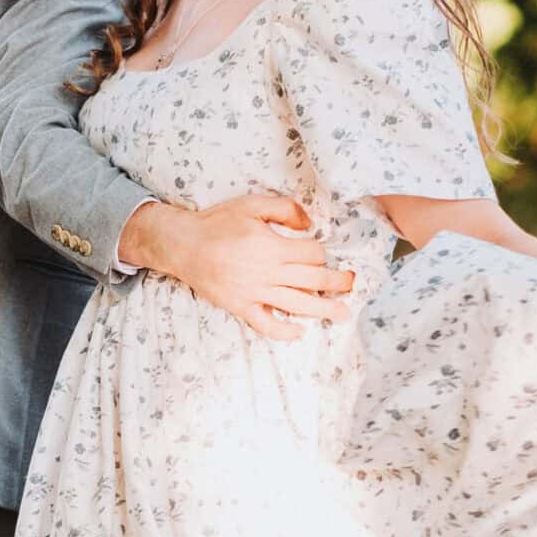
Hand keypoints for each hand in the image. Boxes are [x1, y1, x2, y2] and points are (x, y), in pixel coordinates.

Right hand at [119, 192, 354, 339]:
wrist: (183, 245)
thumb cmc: (218, 222)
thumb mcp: (252, 204)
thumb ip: (284, 209)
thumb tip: (310, 222)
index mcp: (272, 247)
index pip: (312, 253)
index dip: (322, 251)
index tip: (321, 250)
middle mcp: (267, 273)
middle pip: (313, 281)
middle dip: (337, 281)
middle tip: (352, 283)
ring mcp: (255, 293)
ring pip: (297, 305)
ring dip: (323, 310)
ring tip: (342, 313)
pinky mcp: (242, 307)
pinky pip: (266, 325)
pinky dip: (284, 331)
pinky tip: (299, 332)